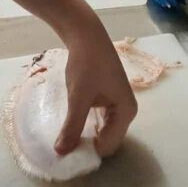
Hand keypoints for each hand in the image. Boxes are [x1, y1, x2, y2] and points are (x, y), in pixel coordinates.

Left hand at [56, 21, 137, 157]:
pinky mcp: (107, 95)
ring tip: (65, 136)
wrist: (85, 33)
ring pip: (101, 128)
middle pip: (107, 138)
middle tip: (64, 146)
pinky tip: (71, 121)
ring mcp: (117, 102)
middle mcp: (126, 109)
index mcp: (126, 111)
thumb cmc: (86, 64)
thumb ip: (72, 126)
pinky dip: (86, 122)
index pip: (109, 145)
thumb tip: (61, 153)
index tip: (67, 152)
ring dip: (85, 133)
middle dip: (87, 144)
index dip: (89, 151)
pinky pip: (98, 118)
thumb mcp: (78, 97)